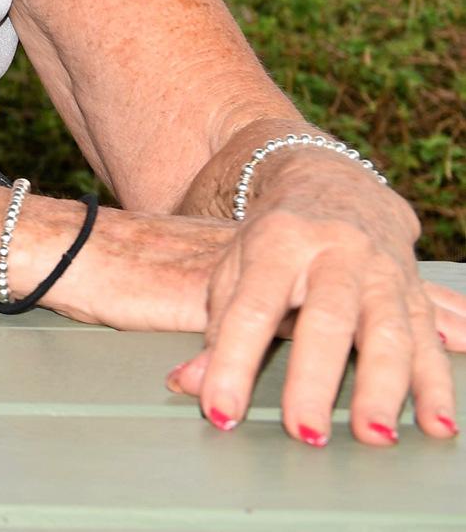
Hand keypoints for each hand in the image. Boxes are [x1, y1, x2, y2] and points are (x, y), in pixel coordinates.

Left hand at [165, 160, 463, 445]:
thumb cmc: (276, 241)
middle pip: (326, 320)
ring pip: (389, 333)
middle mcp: (337, 254)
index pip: (251, 308)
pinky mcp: (417, 295)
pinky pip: (430, 343)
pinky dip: (437, 386)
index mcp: (279, 242)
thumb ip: (215, 327)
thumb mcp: (236, 266)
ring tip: (375, 436)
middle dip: (315, 380)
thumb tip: (186, 384)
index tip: (220, 411)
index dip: (232, 361)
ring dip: (384, 389)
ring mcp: (383, 274)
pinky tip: (437, 424)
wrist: (337, 186)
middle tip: (306, 434)